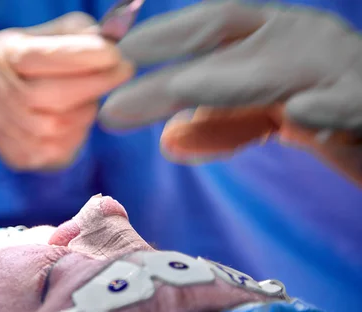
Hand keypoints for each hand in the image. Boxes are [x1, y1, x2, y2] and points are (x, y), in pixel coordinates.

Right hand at [0, 12, 133, 169]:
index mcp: (2, 55)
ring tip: (90, 95)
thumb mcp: (55, 35)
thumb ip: (80, 34)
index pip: (41, 57)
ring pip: (60, 125)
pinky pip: (61, 148)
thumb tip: (111, 41)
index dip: (81, 57)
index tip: (114, 53)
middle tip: (124, 70)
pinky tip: (76, 117)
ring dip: (85, 109)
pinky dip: (77, 131)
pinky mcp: (19, 155)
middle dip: (95, 83)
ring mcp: (4, 129)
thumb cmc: (41, 62)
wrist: (12, 102)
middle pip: (53, 96)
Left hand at [97, 1, 361, 182]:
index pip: (213, 26)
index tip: (118, 55)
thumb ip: (222, 126)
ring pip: (284, 71)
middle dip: (176, 71)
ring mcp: (340, 70)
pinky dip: (329, 107)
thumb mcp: (264, 118)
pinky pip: (353, 103)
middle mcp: (303, 43)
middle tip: (120, 90)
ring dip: (231, 80)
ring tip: (183, 87)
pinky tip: (301, 113)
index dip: (166, 35)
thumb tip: (168, 141)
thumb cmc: (323, 110)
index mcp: (273, 39)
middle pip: (231, 49)